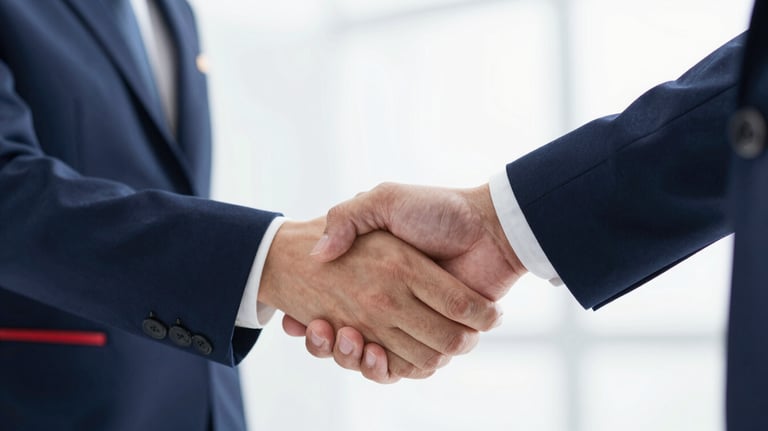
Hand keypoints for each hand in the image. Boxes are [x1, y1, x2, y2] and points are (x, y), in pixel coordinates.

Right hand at [282, 184, 526, 381]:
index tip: (296, 321)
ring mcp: (411, 323)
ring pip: (369, 359)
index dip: (312, 323)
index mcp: (375, 276)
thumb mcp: (385, 199)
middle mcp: (389, 304)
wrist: (489, 227)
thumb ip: (348, 218)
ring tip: (347, 338)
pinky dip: (386, 369)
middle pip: (345, 341)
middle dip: (325, 344)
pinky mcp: (434, 339)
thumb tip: (317, 253)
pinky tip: (372, 352)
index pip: (331, 308)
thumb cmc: (437, 210)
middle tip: (321, 328)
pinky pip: (404, 368)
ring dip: (350, 357)